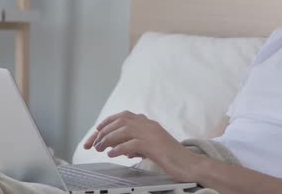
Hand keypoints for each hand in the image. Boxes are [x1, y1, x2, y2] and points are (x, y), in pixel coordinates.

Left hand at [83, 111, 201, 181]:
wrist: (189, 164)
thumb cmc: (171, 157)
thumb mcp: (150, 147)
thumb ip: (135, 145)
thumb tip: (118, 148)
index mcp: (148, 123)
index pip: (123, 116)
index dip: (107, 122)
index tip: (95, 131)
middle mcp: (149, 124)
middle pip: (120, 121)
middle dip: (102, 131)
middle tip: (92, 143)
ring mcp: (151, 133)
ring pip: (123, 129)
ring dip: (108, 139)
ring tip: (99, 148)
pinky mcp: (153, 144)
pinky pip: (131, 143)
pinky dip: (118, 148)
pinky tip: (112, 154)